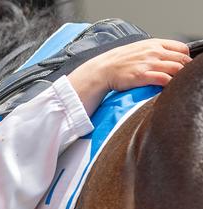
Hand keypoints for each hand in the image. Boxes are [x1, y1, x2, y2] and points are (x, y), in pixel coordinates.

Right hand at [68, 39, 190, 114]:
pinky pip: (165, 79)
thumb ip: (152, 50)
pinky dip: (169, 84)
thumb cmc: (117, 62)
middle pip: (182, 59)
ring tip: (172, 84)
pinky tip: (165, 88)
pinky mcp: (142, 76)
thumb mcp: (137, 49)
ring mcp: (148, 63)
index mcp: (153, 44)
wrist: (100, 70)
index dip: (184, 58)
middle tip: (177, 78)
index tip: (180, 66)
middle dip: (183, 69)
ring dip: (178, 77)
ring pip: (177, 69)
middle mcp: (153, 52)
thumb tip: (165, 57)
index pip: (181, 48)